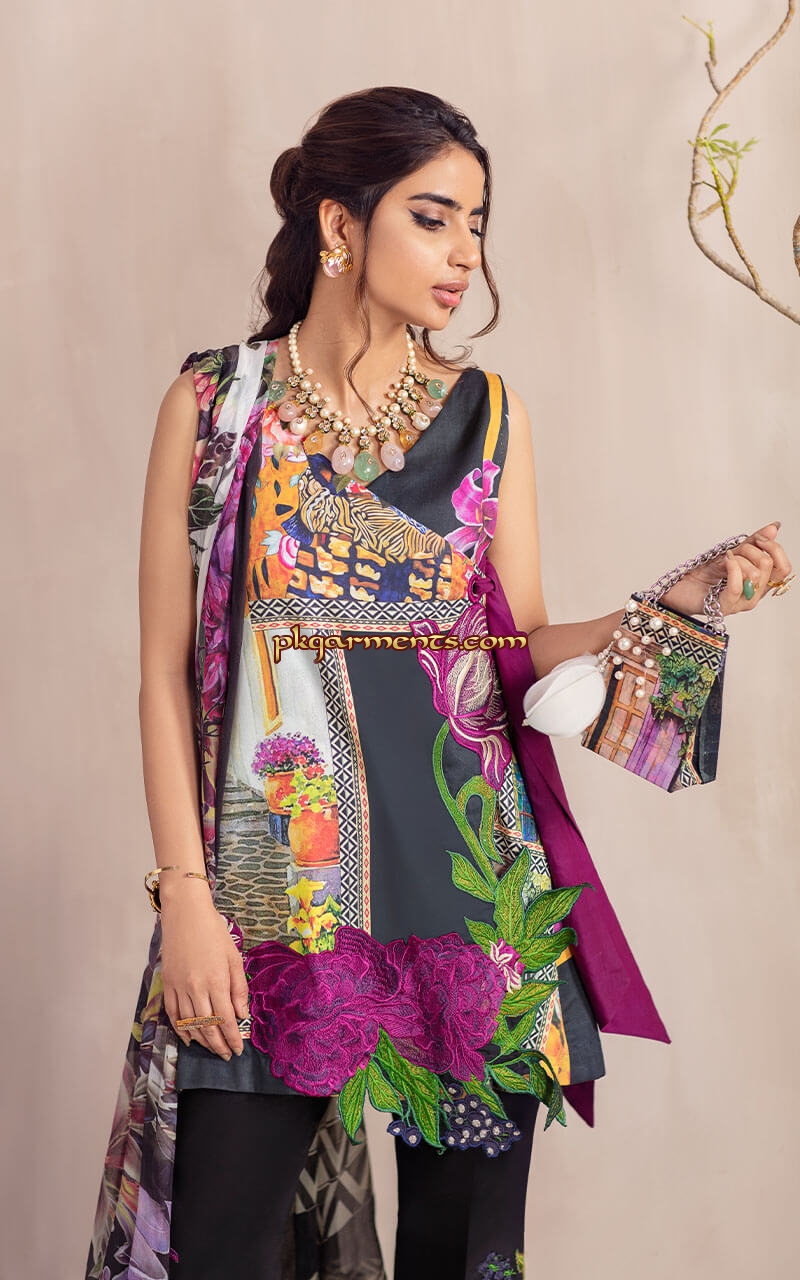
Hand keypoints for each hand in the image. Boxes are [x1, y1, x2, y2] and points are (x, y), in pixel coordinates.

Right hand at [161, 894, 249, 1058]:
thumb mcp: (234, 957)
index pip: (226, 1019)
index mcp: (216, 980)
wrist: (185, 914)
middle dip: (218, 1045)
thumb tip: (242, 1014)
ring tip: (212, 1049)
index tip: (238, 1050)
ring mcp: (179, 987)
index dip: (232, 1038)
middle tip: (226, 1055)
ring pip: (189, 1024)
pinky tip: (188, 1039)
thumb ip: (238, 988)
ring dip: (202, 1041)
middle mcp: (196, 988)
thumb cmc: (214, 932)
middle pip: (207, 1026)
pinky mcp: (167, 984)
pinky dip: (180, 1029)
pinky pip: (173, 1014)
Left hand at [659, 522, 792, 618]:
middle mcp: (754, 595)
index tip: (759, 539)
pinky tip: (725, 561)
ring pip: (755, 575)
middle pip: (770, 567)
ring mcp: (741, 603)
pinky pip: (737, 586)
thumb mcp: (733, 552)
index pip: (784, 569)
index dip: (775, 549)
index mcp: (760, 583)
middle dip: (751, 549)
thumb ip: (754, 542)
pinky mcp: (725, 606)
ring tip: (725, 559)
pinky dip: (732, 568)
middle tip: (735, 550)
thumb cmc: (705, 573)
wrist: (681, 587)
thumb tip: (774, 527)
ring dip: (738, 558)